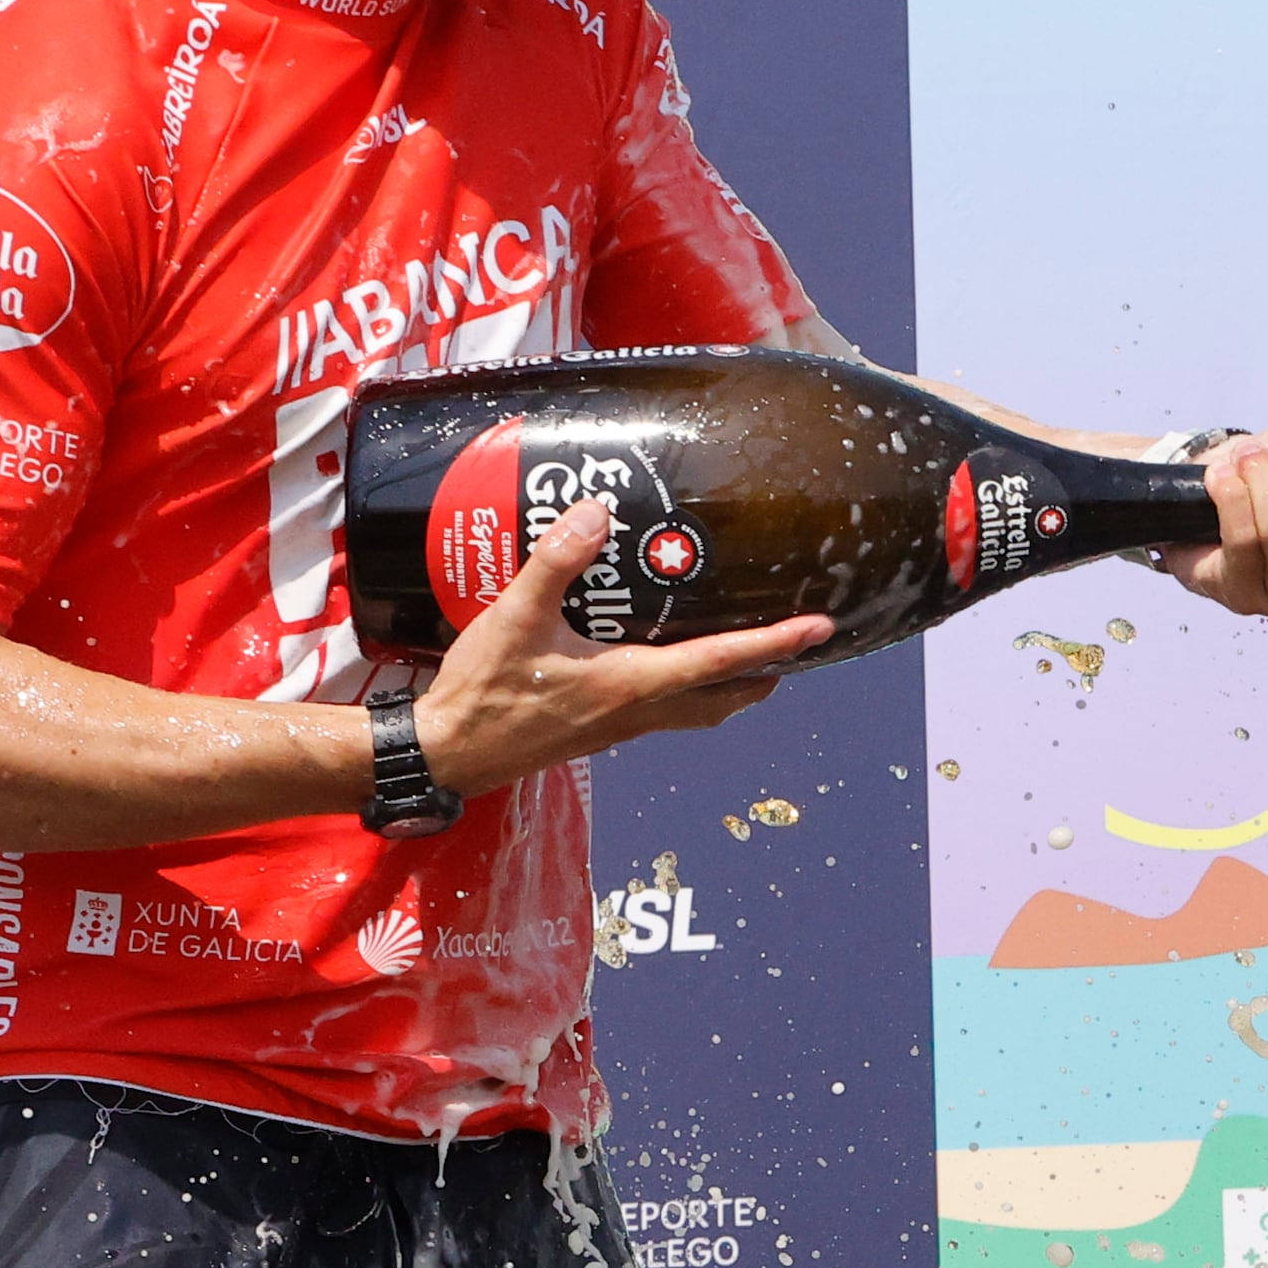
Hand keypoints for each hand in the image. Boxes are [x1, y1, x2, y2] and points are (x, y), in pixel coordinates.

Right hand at [409, 498, 829, 797]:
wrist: (448, 754)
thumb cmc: (483, 693)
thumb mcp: (514, 618)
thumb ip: (555, 563)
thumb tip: (594, 513)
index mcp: (632, 684)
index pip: (721, 660)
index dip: (775, 643)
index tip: (819, 628)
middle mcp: (637, 712)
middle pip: (724, 696)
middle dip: (765, 672)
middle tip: (794, 645)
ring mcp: (619, 728)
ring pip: (697, 710)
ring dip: (729, 686)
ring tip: (749, 655)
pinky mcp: (598, 732)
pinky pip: (662, 712)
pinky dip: (687, 691)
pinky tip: (667, 664)